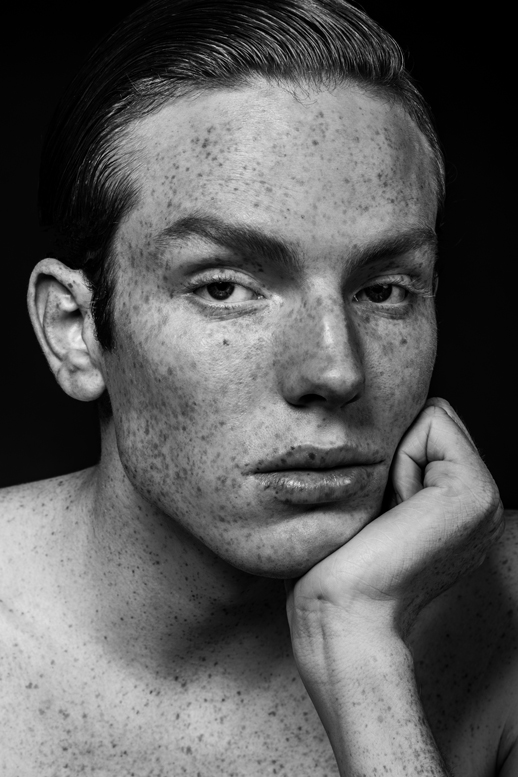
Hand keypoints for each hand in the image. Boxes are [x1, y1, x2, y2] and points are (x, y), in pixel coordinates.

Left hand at [286, 398, 504, 646]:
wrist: (343, 615)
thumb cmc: (335, 566)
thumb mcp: (368, 506)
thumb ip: (389, 469)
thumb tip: (373, 426)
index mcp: (457, 507)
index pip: (428, 427)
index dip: (390, 451)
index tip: (376, 508)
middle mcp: (480, 503)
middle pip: (432, 417)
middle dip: (396, 446)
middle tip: (381, 508)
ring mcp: (485, 499)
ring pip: (432, 417)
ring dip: (395, 455)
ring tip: (387, 511)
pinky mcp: (475, 493)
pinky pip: (432, 423)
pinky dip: (399, 457)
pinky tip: (394, 509)